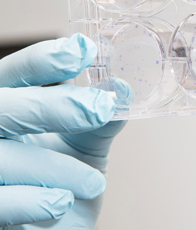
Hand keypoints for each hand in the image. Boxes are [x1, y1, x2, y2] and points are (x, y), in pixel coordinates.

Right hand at [0, 34, 126, 228]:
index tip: (84, 50)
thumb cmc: (61, 182)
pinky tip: (61, 203)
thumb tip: (125, 88)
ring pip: (2, 157)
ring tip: (93, 182)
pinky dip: (32, 201)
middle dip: (52, 104)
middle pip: (2, 106)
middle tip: (101, 108)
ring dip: (54, 166)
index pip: (12, 74)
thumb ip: (101, 118)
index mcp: (6, 108)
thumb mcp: (85, 145)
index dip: (42, 60)